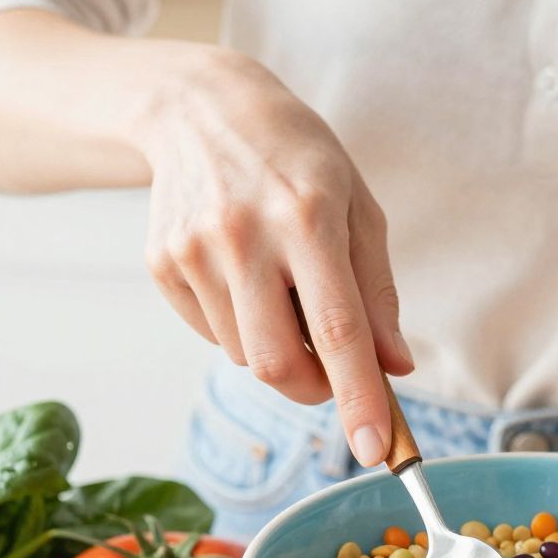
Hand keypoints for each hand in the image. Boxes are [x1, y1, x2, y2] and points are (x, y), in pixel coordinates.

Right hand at [140, 47, 411, 464]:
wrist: (199, 108)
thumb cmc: (298, 159)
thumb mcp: (358, 207)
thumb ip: (378, 293)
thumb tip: (395, 368)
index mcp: (307, 217)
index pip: (338, 329)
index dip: (358, 396)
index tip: (375, 449)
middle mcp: (244, 236)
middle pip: (278, 363)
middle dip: (314, 388)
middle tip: (332, 368)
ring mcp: (194, 251)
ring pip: (245, 355)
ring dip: (277, 347)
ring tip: (282, 285)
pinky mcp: (162, 264)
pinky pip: (212, 334)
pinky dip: (240, 325)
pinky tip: (243, 272)